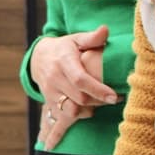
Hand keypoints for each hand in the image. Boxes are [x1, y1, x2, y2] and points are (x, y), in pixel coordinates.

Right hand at [31, 27, 116, 149]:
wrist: (39, 57)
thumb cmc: (65, 47)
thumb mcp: (76, 39)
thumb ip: (92, 38)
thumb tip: (105, 30)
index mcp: (63, 61)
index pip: (81, 79)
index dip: (98, 89)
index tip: (114, 96)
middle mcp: (55, 78)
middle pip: (78, 97)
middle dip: (98, 101)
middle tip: (115, 98)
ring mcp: (49, 92)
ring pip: (71, 109)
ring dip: (89, 111)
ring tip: (100, 104)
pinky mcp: (48, 101)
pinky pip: (62, 116)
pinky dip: (74, 119)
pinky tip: (74, 123)